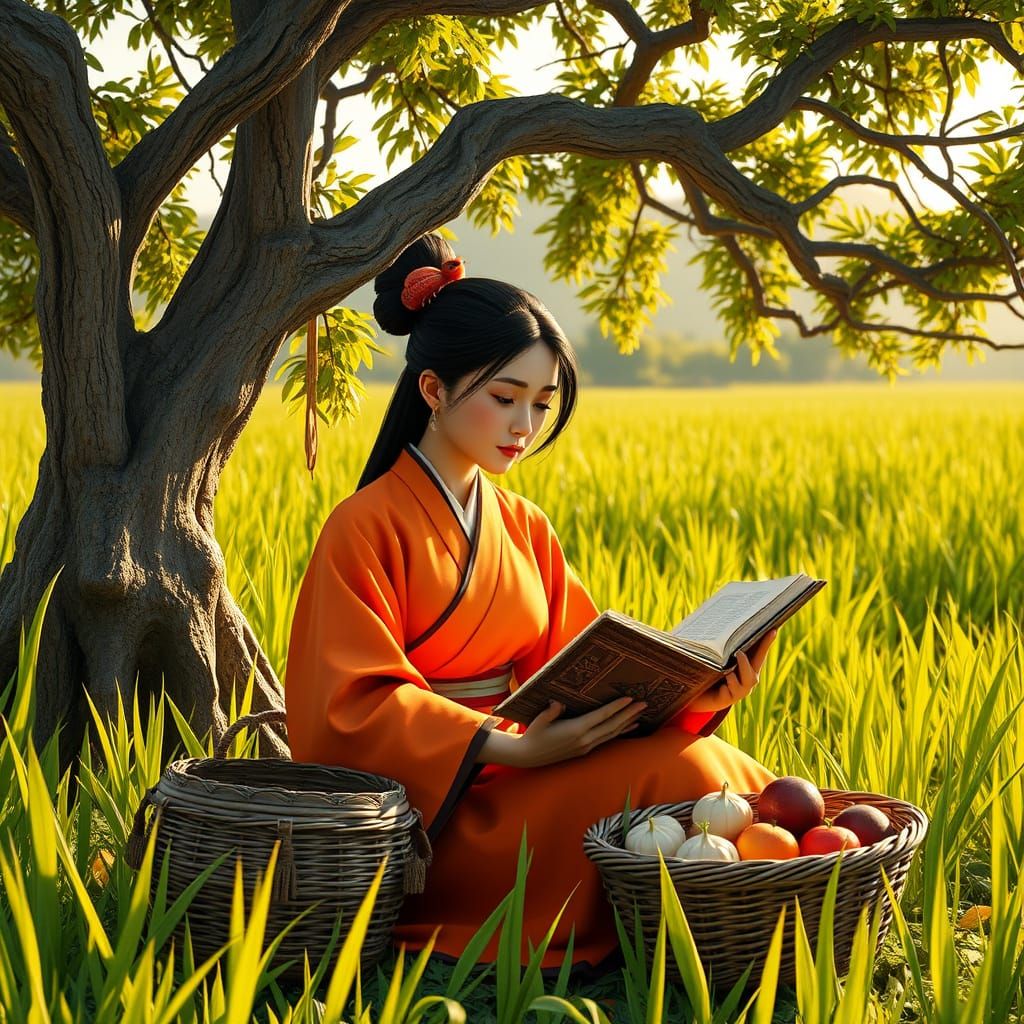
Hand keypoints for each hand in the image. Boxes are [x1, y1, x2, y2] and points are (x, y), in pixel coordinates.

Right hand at [512, 696, 647, 767]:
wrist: (529, 756)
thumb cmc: (534, 734)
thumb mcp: (539, 720)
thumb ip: (550, 712)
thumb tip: (558, 703)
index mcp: (575, 730)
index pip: (601, 717)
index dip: (616, 708)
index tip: (630, 699)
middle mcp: (584, 740)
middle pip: (612, 725)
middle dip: (629, 714)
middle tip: (644, 704)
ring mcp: (586, 746)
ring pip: (612, 734)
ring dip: (627, 723)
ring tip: (641, 714)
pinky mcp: (585, 750)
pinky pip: (607, 739)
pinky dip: (619, 732)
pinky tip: (628, 727)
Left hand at [684, 629, 777, 713]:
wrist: (699, 696)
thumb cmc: (710, 673)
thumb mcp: (717, 659)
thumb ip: (721, 648)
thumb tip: (716, 621)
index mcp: (747, 669)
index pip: (759, 655)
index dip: (766, 644)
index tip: (773, 630)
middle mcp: (746, 682)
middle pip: (753, 673)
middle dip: (747, 663)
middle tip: (738, 653)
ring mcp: (737, 693)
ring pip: (743, 685)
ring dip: (735, 675)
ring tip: (728, 671)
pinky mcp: (726, 700)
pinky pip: (728, 693)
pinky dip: (725, 687)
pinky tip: (720, 685)